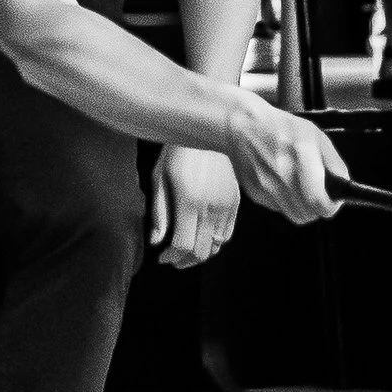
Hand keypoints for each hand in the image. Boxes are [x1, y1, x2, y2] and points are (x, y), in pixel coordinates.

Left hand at [149, 141, 242, 269]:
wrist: (210, 131)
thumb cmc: (178, 152)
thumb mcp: (160, 178)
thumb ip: (159, 213)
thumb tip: (155, 242)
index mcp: (189, 201)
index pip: (182, 245)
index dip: (170, 257)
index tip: (161, 257)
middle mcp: (211, 206)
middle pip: (200, 252)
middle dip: (184, 260)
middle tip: (172, 258)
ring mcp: (227, 205)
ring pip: (215, 247)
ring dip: (200, 254)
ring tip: (186, 250)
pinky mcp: (236, 203)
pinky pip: (227, 235)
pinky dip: (214, 243)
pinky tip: (201, 237)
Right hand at [220, 92, 348, 223]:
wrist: (242, 126)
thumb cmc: (280, 128)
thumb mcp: (316, 136)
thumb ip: (333, 162)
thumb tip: (345, 184)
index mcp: (302, 154)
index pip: (319, 200)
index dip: (330, 206)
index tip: (333, 203)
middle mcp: (283, 172)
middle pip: (308, 214)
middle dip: (317, 208)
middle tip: (319, 195)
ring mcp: (266, 185)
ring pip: (294, 215)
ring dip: (302, 207)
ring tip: (302, 189)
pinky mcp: (255, 193)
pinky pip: (279, 209)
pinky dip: (285, 202)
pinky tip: (283, 183)